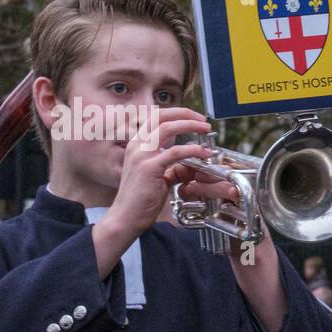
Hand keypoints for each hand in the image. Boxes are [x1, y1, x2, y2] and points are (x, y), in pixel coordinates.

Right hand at [105, 108, 213, 240]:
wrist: (126, 217)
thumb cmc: (141, 199)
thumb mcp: (160, 176)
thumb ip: (173, 166)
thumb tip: (191, 162)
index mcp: (137, 144)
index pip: (156, 119)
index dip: (177, 115)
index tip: (195, 119)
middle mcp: (136, 145)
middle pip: (161, 116)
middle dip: (184, 114)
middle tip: (203, 120)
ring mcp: (141, 155)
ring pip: (167, 128)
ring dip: (190, 125)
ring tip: (205, 129)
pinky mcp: (148, 167)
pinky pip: (175, 152)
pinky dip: (192, 150)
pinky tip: (203, 153)